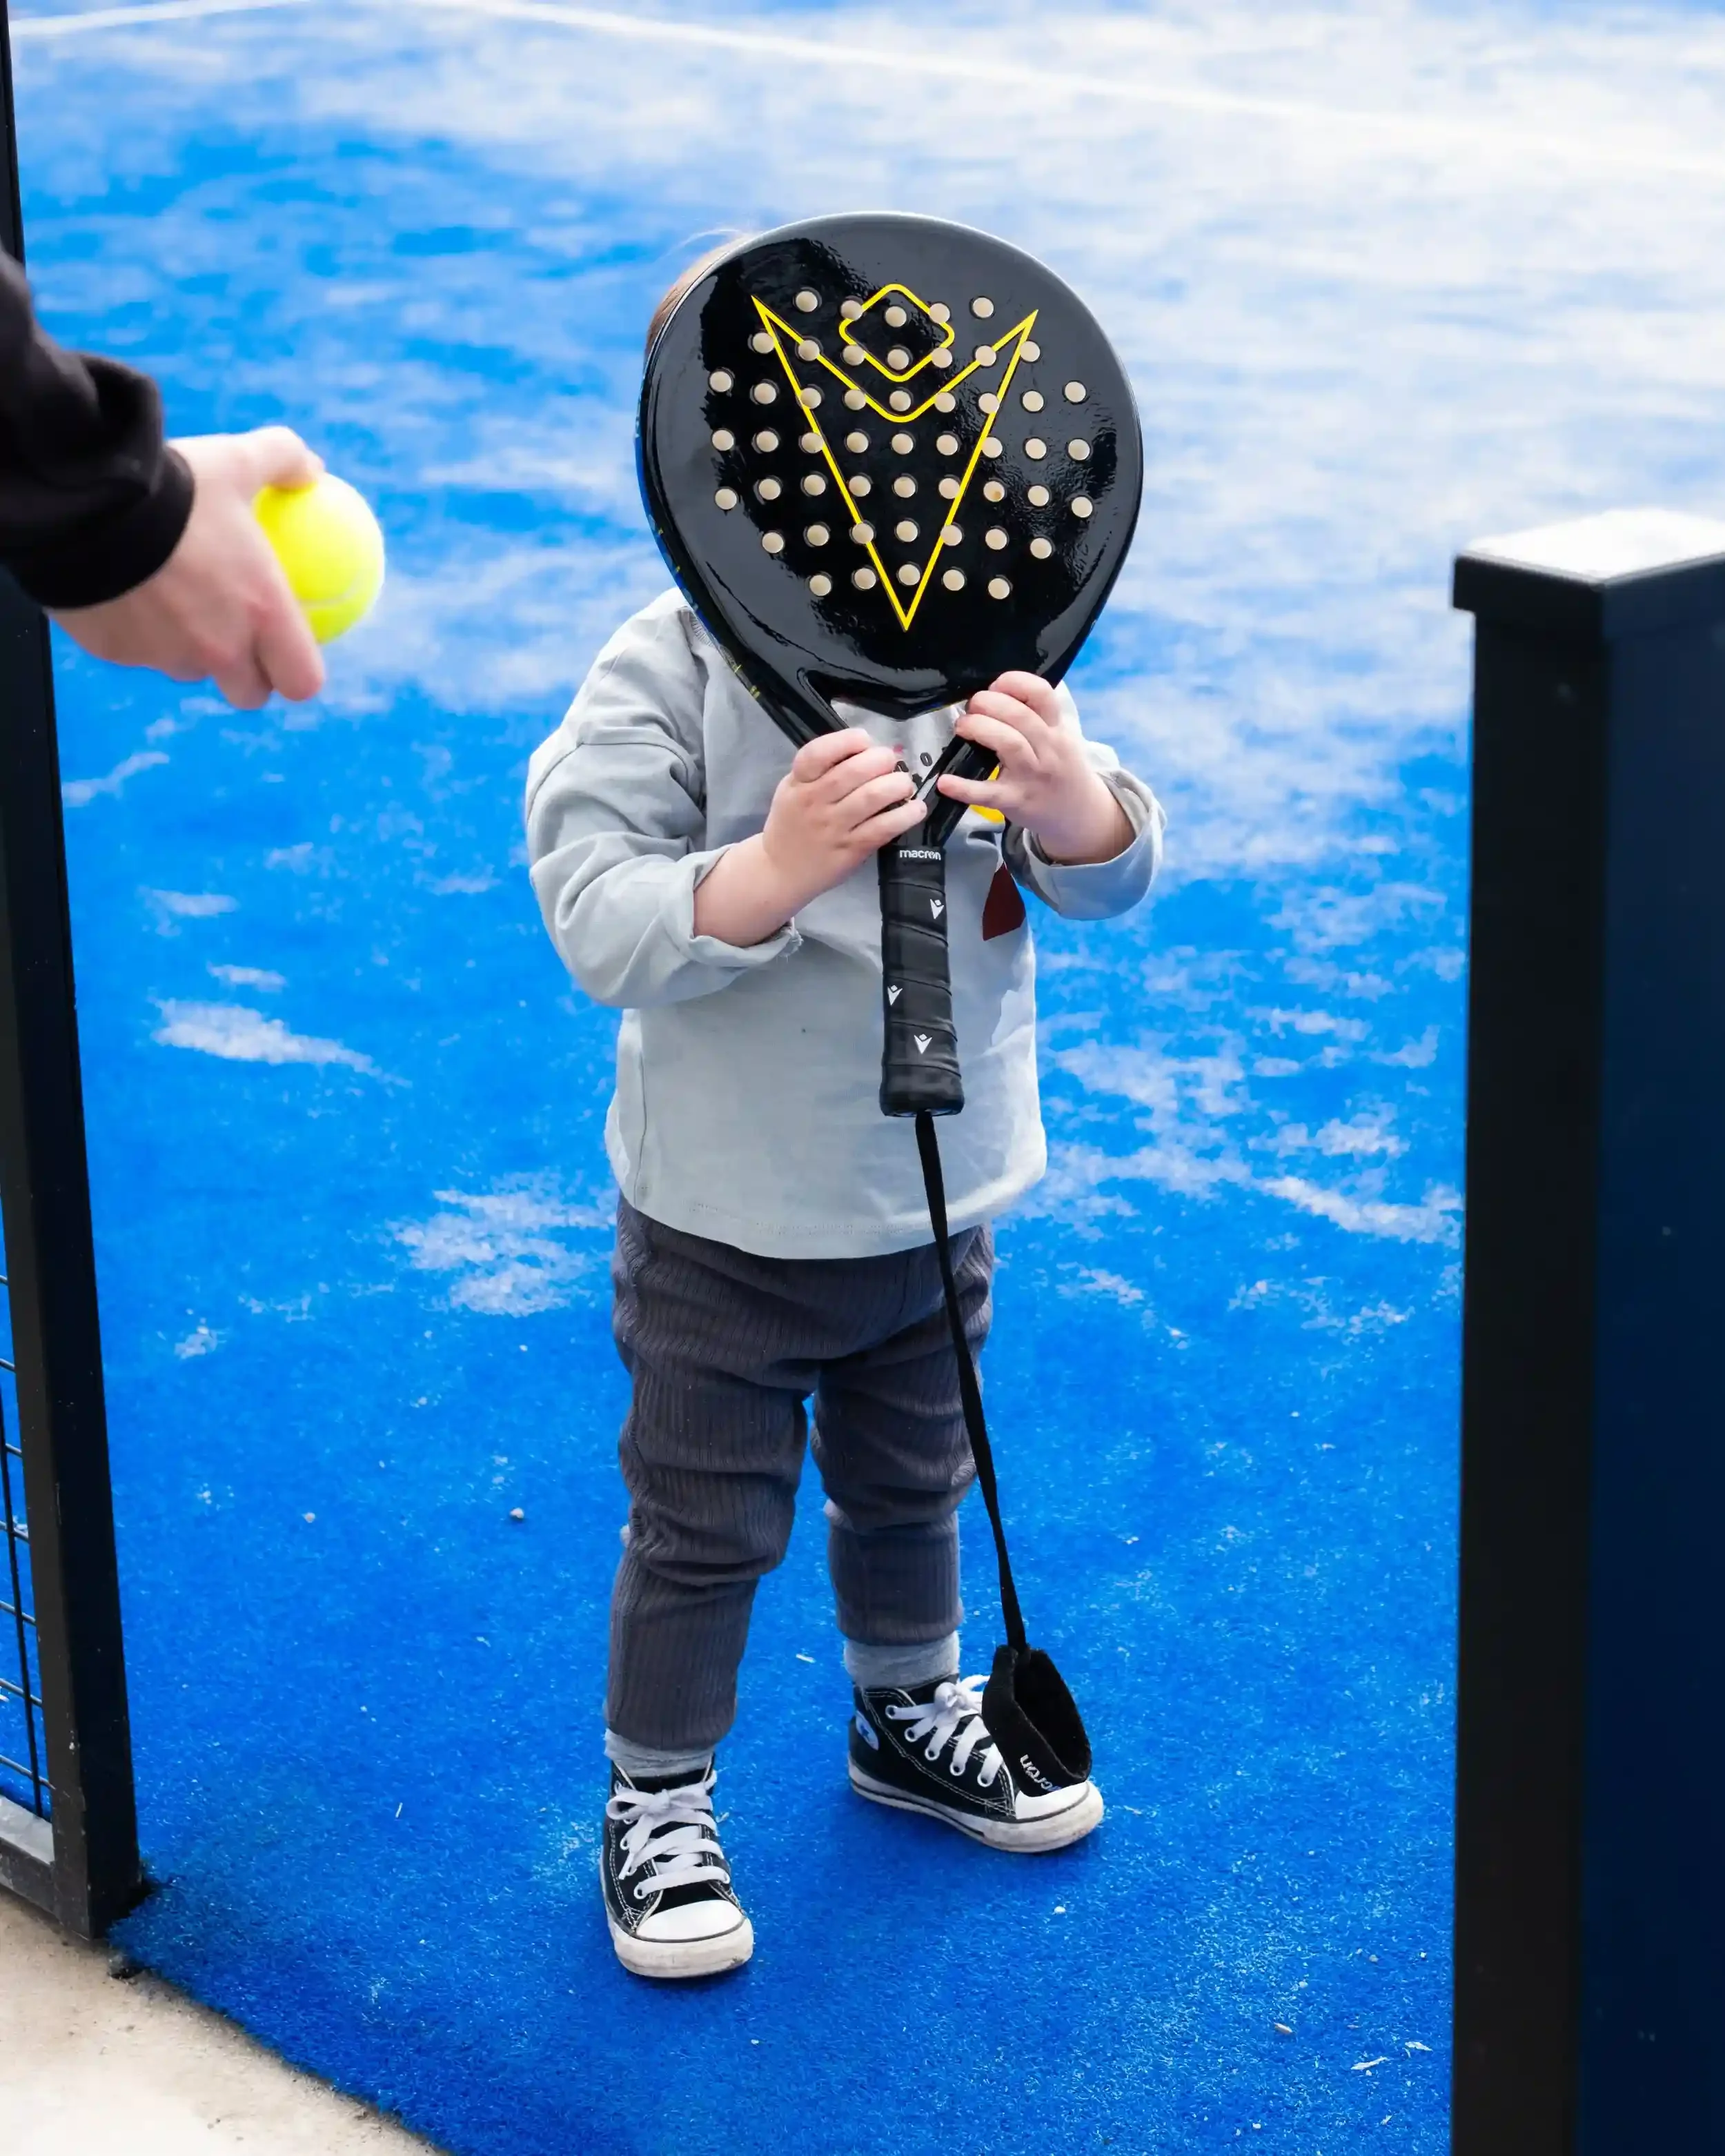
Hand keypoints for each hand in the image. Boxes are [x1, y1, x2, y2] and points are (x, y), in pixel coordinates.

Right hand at [49, 427, 326, 708]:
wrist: (83, 497)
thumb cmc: (174, 484)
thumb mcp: (236, 459)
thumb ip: (282, 460)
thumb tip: (312, 467)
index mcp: (262, 613)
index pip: (301, 681)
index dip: (298, 673)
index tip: (290, 654)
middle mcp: (219, 649)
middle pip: (247, 692)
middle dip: (247, 674)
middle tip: (239, 639)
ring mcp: (165, 656)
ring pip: (188, 669)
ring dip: (189, 649)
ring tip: (175, 603)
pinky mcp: (115, 652)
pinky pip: (135, 651)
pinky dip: (136, 630)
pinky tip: (126, 589)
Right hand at [693, 728, 924, 945]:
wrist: (780, 871)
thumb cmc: (792, 824)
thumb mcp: (793, 790)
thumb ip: (821, 770)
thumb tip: (866, 751)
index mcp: (799, 782)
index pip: (817, 753)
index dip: (846, 740)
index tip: (864, 740)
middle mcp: (814, 802)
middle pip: (852, 772)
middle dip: (881, 759)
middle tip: (891, 762)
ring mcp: (833, 827)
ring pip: (871, 797)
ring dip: (897, 785)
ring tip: (904, 784)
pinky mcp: (851, 850)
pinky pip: (883, 828)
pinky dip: (905, 815)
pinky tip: (916, 809)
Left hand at [937, 671, 1131, 864]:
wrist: (1078, 814)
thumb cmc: (1061, 768)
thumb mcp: (1061, 736)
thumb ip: (1038, 713)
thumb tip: (999, 687)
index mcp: (1057, 728)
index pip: (1042, 693)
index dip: (1014, 682)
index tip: (996, 685)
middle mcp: (1048, 749)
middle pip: (1019, 715)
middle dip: (989, 703)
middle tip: (973, 707)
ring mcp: (1033, 776)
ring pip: (1009, 744)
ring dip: (980, 729)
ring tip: (963, 727)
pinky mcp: (1016, 801)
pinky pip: (988, 793)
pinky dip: (964, 787)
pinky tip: (946, 782)